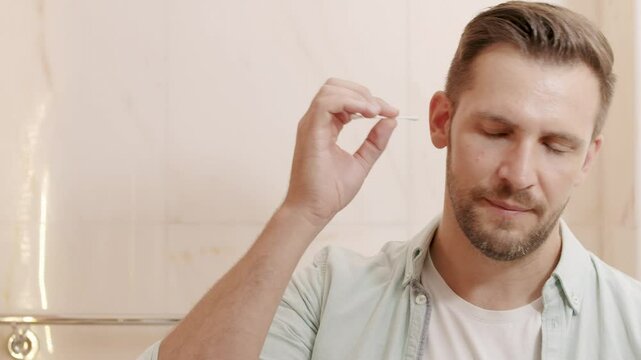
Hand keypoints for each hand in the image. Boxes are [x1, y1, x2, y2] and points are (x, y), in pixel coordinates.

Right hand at [283, 78, 398, 226]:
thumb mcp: (361, 162)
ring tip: (375, 111)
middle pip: (335, 87)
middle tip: (382, 109)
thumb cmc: (330, 192)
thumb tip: (391, 120)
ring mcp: (310, 125)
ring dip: (357, 95)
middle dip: (362, 92)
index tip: (392, 112)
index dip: (369, 101)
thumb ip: (375, 142)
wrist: (314, 211)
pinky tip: (366, 114)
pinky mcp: (310, 131)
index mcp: (325, 127)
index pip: (344, 99)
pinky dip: (349, 102)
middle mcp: (315, 122)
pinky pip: (326, 103)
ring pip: (330, 90)